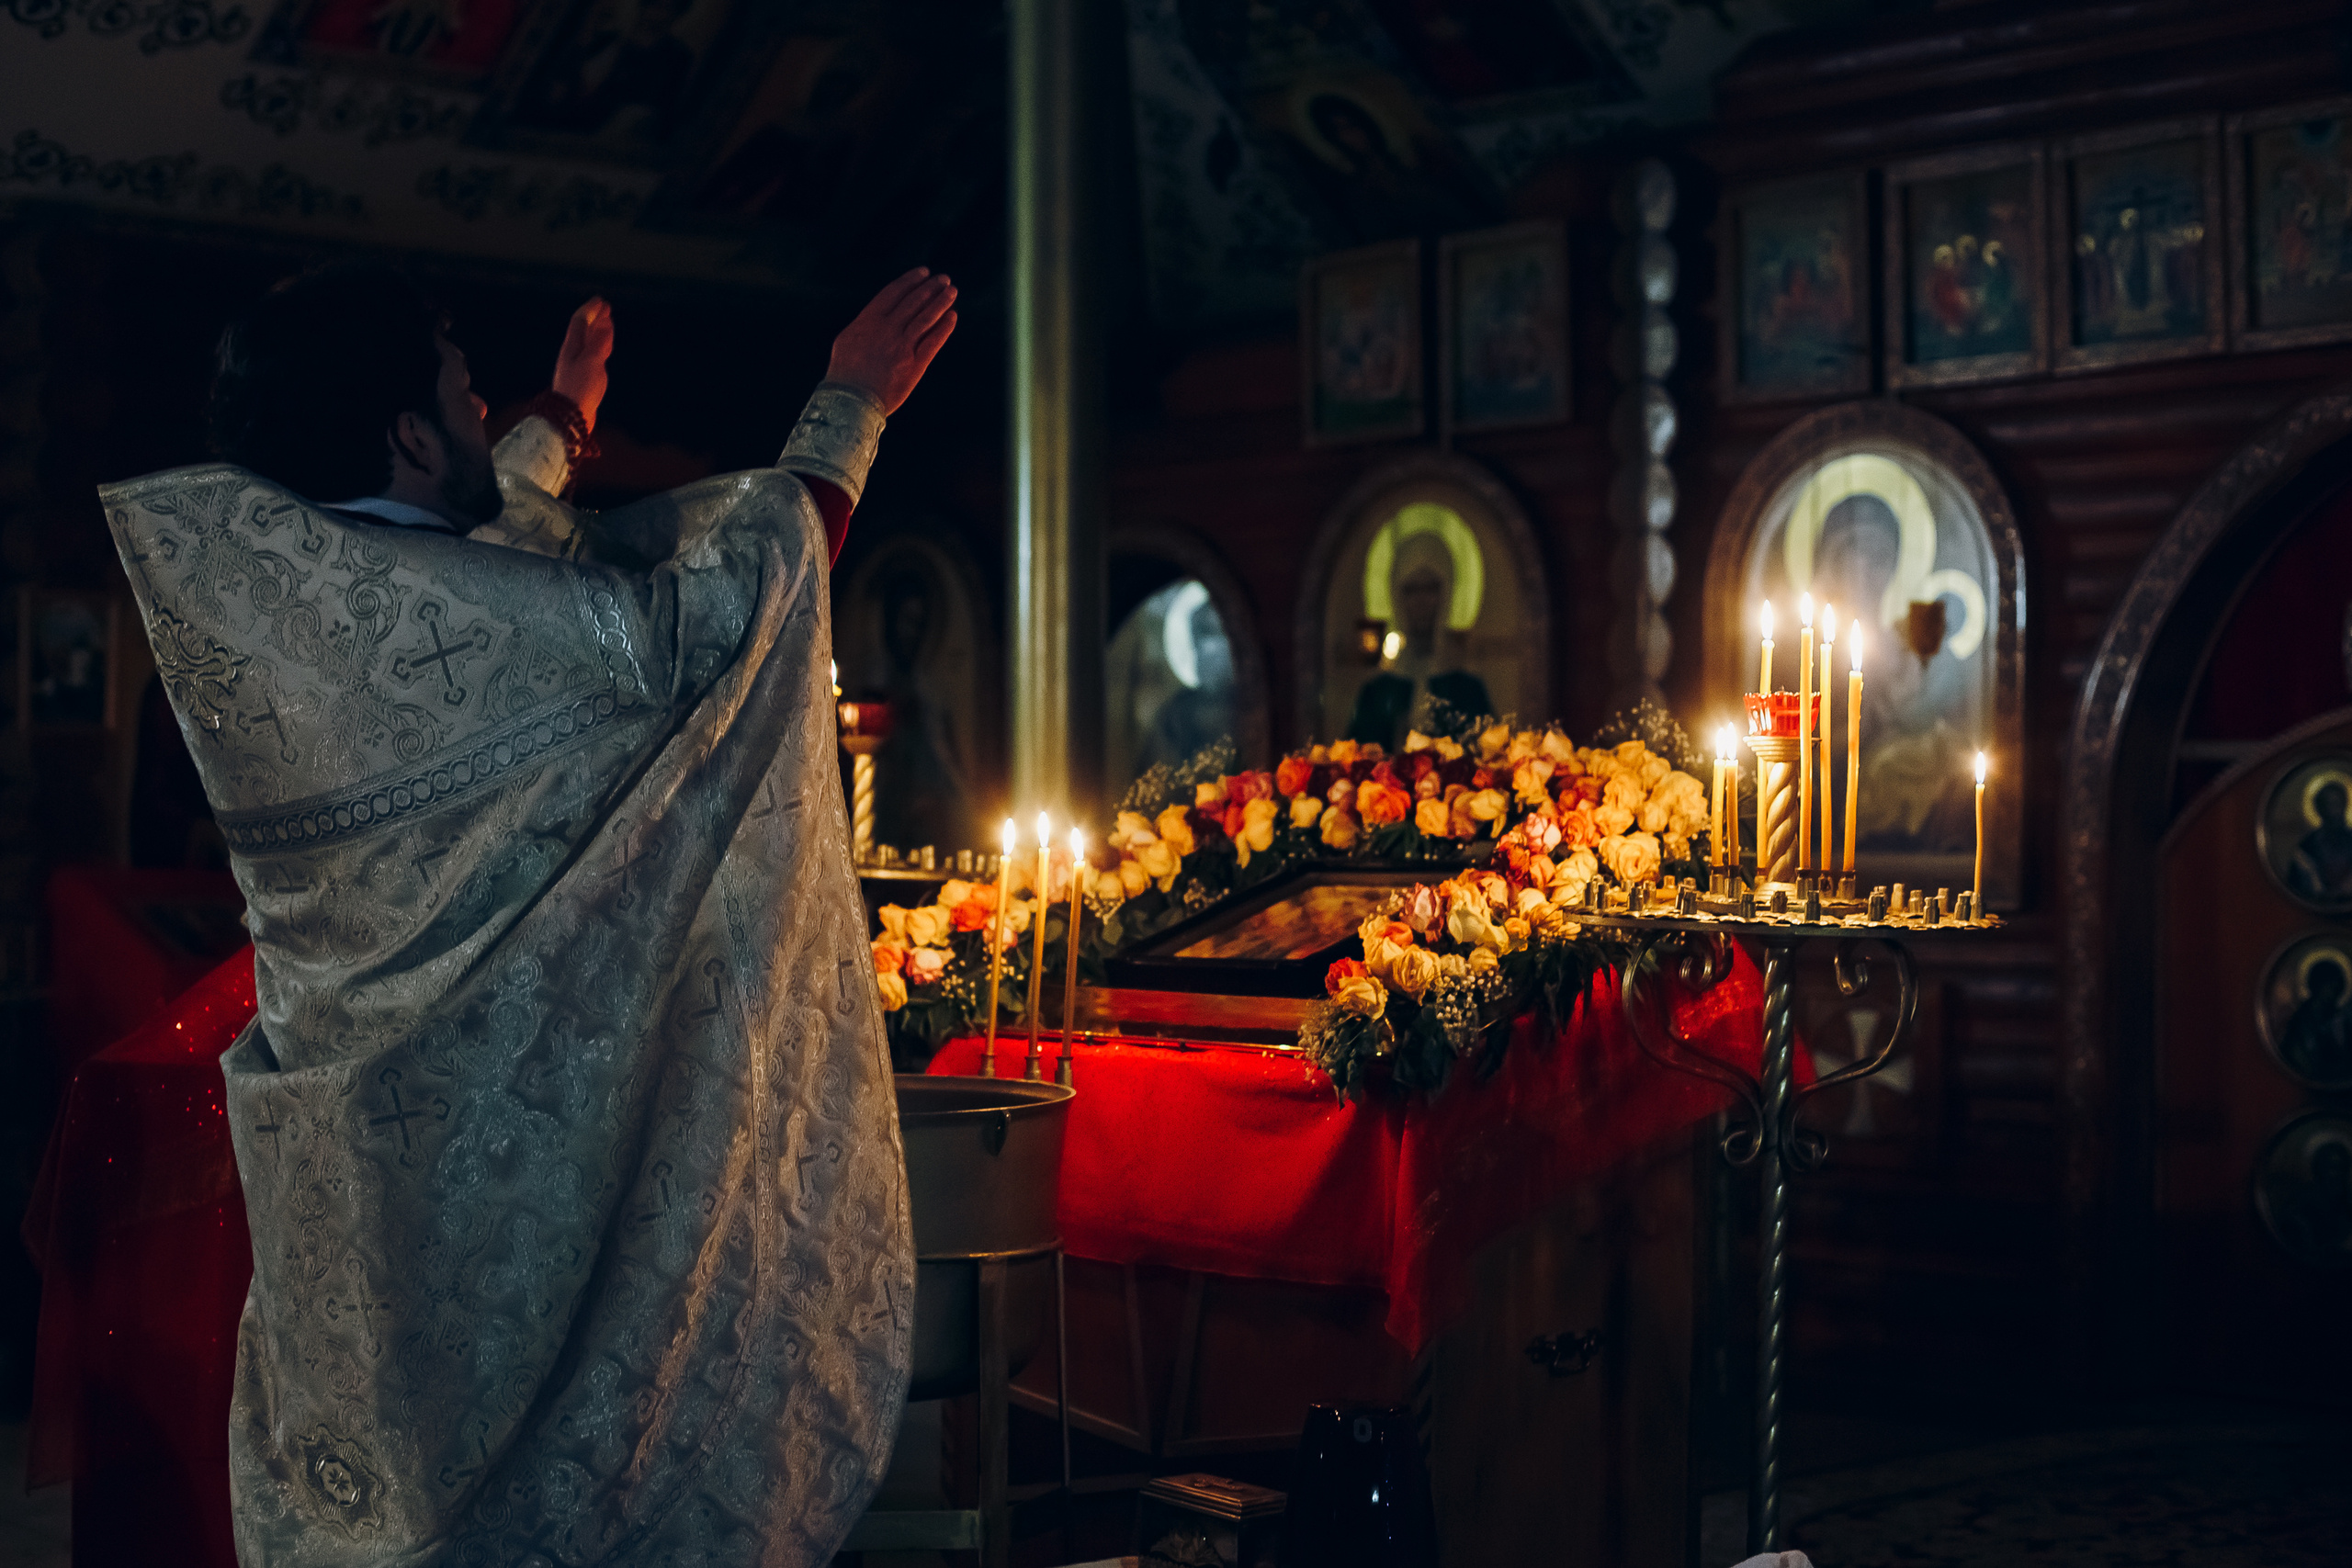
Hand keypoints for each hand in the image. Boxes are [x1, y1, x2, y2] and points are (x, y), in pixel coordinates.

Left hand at [552, 297, 613, 429]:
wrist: (570, 417)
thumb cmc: (579, 389)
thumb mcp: (591, 362)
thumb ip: (599, 343)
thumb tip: (604, 325)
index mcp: (572, 347)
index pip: (580, 322)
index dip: (591, 310)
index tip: (601, 301)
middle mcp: (573, 353)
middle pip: (584, 330)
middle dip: (595, 318)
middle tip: (606, 308)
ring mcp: (578, 365)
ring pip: (589, 342)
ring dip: (598, 331)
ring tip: (607, 323)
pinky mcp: (584, 377)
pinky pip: (593, 355)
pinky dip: (600, 346)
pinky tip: (604, 348)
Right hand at [826, 268, 956, 415]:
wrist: (851, 401)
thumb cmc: (845, 374)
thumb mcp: (847, 340)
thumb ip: (866, 324)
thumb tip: (879, 314)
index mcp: (868, 320)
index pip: (894, 293)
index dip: (910, 280)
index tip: (923, 272)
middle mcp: (887, 330)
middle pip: (913, 302)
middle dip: (930, 288)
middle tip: (943, 279)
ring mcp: (902, 347)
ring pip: (926, 318)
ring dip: (941, 302)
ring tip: (952, 291)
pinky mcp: (915, 365)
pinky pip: (933, 342)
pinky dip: (944, 328)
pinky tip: (953, 316)